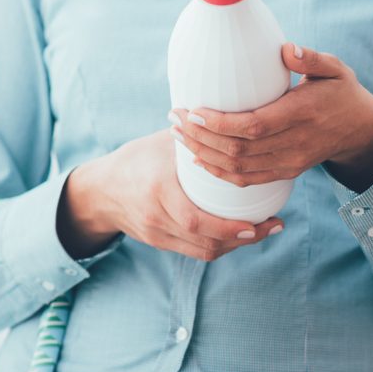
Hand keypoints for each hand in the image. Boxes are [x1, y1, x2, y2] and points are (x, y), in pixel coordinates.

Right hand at [57, 130, 282, 260]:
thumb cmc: (136, 159)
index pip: (196, 220)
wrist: (99, 190)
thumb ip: (195, 137)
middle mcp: (157, 218)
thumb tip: (232, 120)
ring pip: (204, 251)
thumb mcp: (161, 144)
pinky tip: (239, 234)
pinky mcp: (160, 244)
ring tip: (262, 231)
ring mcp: (158, 234)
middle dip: (244, 239)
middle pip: (206, 242)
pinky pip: (195, 251)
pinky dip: (220, 244)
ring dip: (236, 245)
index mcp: (158, 191)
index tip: (259, 223)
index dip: (230, 228)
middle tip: (273, 227)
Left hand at [171, 43, 372, 192]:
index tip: (194, 110)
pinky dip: (219, 172)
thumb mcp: (336, 69)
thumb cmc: (342, 92)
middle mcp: (295, 143)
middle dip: (201, 137)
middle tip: (175, 117)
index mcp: (303, 115)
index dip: (220, 124)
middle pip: (239, 150)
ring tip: (179, 134)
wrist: (360, 129)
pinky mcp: (286, 172)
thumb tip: (286, 49)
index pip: (254, 126)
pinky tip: (199, 157)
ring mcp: (290, 162)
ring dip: (204, 153)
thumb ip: (311, 58)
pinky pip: (247, 180)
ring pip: (238, 168)